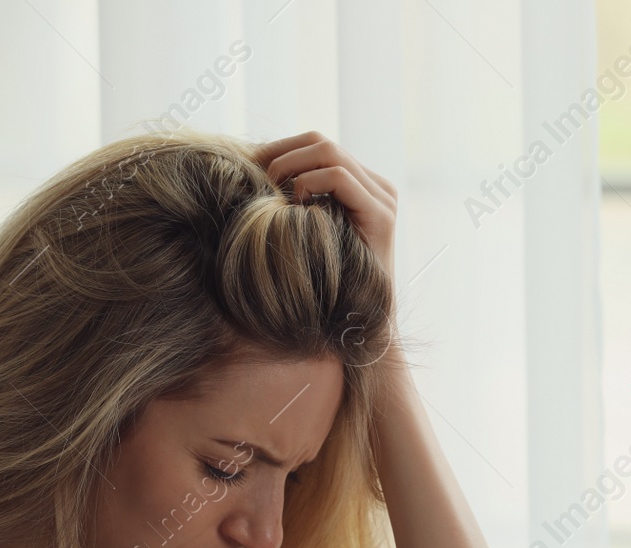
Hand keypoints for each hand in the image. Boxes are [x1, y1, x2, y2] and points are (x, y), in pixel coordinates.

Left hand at [254, 132, 397, 278]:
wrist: (363, 322)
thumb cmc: (328, 285)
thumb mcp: (307, 233)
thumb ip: (296, 203)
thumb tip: (252, 175)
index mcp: (361, 186)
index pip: (316, 145)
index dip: (279, 149)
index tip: (248, 167)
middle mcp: (377, 187)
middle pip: (321, 142)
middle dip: (280, 153)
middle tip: (253, 176)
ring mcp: (383, 199)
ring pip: (330, 152)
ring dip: (291, 167)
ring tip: (272, 192)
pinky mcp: (381, 215)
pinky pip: (340, 178)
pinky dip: (310, 183)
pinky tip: (295, 207)